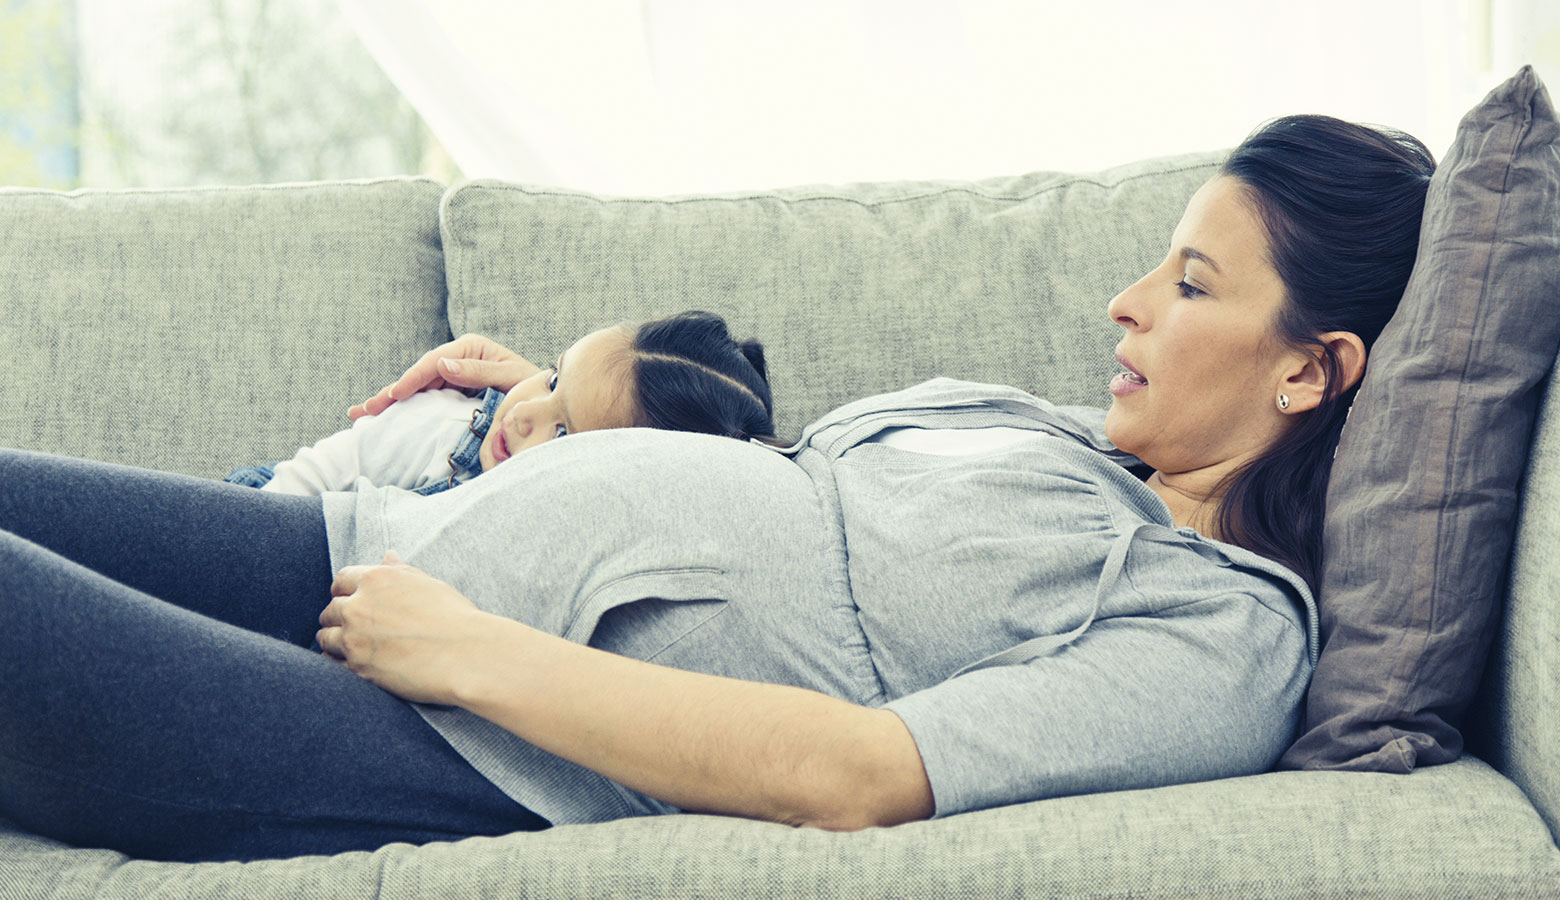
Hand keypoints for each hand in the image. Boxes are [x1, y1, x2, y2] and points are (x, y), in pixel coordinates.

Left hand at [318, 551, 490, 703]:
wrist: (466, 655)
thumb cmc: (454, 618)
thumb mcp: (427, 584)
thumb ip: (400, 571)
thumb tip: (388, 555)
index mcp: (376, 579)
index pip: (341, 580)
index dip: (344, 591)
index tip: (350, 599)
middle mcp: (359, 606)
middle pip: (330, 610)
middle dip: (338, 617)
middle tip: (353, 627)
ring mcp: (355, 638)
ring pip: (325, 638)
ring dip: (335, 641)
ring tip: (352, 646)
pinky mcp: (358, 668)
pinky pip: (332, 664)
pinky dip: (338, 663)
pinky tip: (353, 663)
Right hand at [349, 333, 542, 419]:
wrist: (546, 402)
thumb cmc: (534, 386)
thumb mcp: (511, 377)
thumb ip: (479, 372)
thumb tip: (443, 364)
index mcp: (470, 348)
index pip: (434, 362)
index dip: (412, 379)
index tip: (394, 395)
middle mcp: (458, 358)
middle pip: (418, 376)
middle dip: (391, 393)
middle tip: (364, 410)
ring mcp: (453, 376)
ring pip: (416, 390)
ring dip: (390, 403)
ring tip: (362, 415)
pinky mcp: (453, 393)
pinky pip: (425, 401)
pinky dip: (405, 411)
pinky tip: (385, 419)